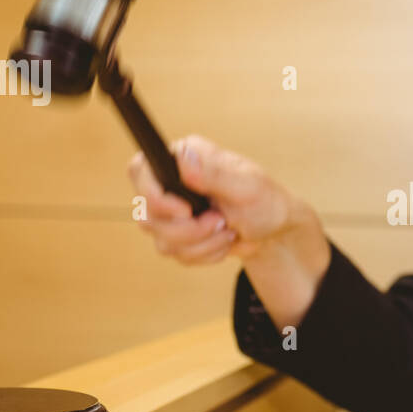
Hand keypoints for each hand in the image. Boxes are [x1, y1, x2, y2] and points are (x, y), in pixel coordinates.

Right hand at [126, 134, 292, 265]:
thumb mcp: (247, 186)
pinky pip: (176, 254)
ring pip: (161, 240)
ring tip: (228, 231)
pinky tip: (223, 242)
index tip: (185, 211)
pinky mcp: (176, 235)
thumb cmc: (265, 200)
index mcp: (183, 157)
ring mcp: (170, 211)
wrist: (273, 230)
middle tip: (221, 222)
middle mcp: (170, 182)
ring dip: (201, 243)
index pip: (139, 170)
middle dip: (189, 229)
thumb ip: (215, 174)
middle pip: (147, 214)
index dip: (154, 196)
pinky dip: (204, 254)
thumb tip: (184, 158)